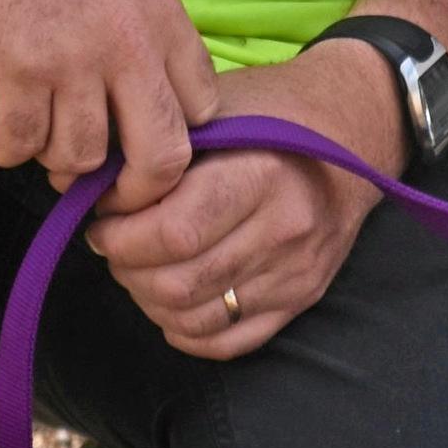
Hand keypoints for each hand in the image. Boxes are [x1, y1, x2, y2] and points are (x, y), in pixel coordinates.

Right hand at [0, 0, 216, 204]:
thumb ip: (143, 28)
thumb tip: (144, 89)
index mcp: (162, 16)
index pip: (202, 112)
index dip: (175, 143)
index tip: (142, 149)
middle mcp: (127, 45)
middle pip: (160, 159)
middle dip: (133, 188)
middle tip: (102, 189)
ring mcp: (71, 60)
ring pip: (81, 159)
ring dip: (55, 162)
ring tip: (36, 140)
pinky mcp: (12, 68)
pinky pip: (19, 145)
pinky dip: (5, 149)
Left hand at [87, 37, 405, 357]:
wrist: (353, 129)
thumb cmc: (272, 108)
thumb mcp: (217, 106)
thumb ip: (161, 146)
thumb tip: (93, 185)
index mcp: (260, 174)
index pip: (172, 232)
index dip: (120, 231)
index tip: (103, 213)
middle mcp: (284, 230)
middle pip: (177, 282)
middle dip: (126, 266)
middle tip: (111, 239)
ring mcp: (295, 273)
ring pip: (195, 317)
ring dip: (147, 297)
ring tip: (138, 263)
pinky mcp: (300, 299)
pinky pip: (227, 341)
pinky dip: (184, 327)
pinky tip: (171, 295)